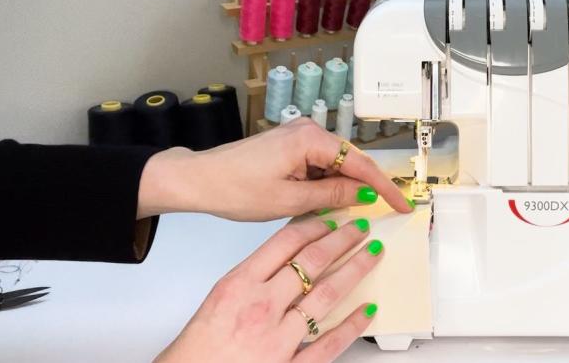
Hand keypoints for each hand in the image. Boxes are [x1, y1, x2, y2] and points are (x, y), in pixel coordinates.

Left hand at [137, 118, 411, 219]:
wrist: (199, 180)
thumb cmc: (235, 188)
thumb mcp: (290, 200)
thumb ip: (332, 194)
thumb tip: (364, 194)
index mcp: (311, 139)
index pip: (361, 164)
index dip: (385, 187)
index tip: (402, 204)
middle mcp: (308, 130)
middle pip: (352, 160)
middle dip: (369, 186)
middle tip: (388, 210)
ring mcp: (299, 136)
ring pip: (336, 164)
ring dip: (345, 186)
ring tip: (355, 211)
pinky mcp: (290, 145)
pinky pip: (320, 164)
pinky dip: (328, 183)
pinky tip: (329, 201)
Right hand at [157, 216, 383, 361]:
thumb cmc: (197, 349)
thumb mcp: (219, 298)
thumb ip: (253, 277)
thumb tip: (287, 256)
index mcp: (239, 285)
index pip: (286, 243)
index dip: (315, 226)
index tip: (331, 219)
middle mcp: (261, 307)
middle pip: (312, 262)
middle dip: (343, 240)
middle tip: (360, 229)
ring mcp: (278, 338)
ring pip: (327, 294)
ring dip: (355, 270)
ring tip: (372, 254)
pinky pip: (330, 343)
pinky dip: (353, 325)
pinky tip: (367, 309)